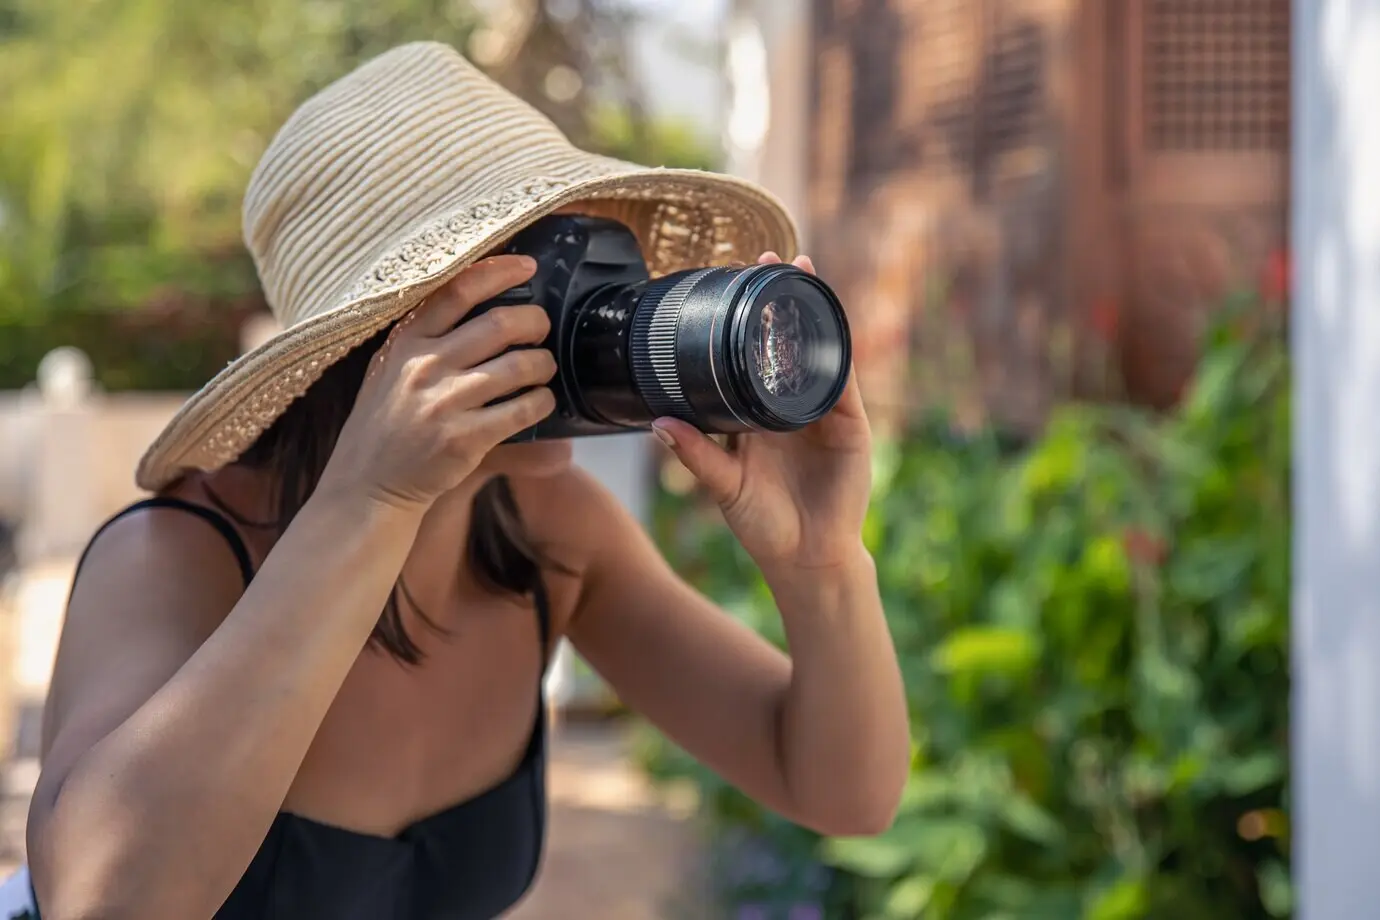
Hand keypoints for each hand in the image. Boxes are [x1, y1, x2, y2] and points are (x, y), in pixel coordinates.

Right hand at [318, 255, 557, 512]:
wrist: (367, 483)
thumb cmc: (386, 423)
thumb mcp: (390, 368)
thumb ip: (427, 338)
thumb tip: (484, 305)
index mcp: (405, 342)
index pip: (456, 291)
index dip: (498, 271)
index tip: (527, 265)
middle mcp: (423, 367)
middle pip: (499, 324)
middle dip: (535, 322)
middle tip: (542, 329)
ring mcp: (444, 403)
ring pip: (519, 366)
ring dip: (543, 364)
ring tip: (543, 368)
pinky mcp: (464, 439)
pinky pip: (523, 410)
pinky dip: (542, 402)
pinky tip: (541, 402)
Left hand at [651, 252, 872, 573]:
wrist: (807, 560)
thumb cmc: (764, 526)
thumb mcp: (724, 485)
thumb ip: (696, 454)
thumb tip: (658, 422)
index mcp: (757, 416)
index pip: (750, 356)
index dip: (745, 320)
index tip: (730, 281)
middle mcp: (789, 406)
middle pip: (787, 341)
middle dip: (781, 299)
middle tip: (768, 255)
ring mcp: (822, 412)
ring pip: (818, 350)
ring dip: (812, 310)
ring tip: (803, 269)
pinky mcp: (848, 426)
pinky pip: (843, 379)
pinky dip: (838, 349)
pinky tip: (829, 320)